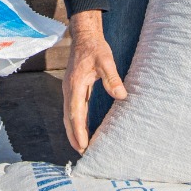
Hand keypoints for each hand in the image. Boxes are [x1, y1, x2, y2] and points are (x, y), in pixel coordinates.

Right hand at [61, 9, 125, 153]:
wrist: (84, 36)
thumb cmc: (95, 48)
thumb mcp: (106, 60)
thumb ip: (112, 78)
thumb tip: (121, 96)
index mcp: (75, 85)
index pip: (76, 113)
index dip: (79, 131)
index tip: (83, 145)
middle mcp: (69, 90)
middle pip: (68, 119)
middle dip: (74, 136)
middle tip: (82, 153)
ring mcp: (69, 90)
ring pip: (68, 115)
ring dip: (73, 131)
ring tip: (81, 147)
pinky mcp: (73, 89)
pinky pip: (73, 110)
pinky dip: (75, 122)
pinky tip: (82, 129)